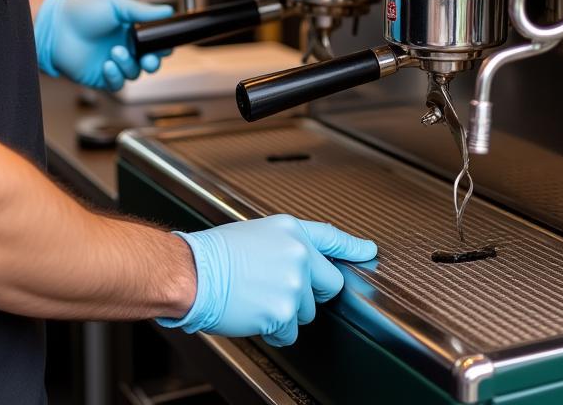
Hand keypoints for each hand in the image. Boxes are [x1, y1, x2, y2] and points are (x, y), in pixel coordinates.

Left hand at [34, 0, 171, 89]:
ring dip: (128, 64)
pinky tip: (107, 65)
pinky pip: (117, 83)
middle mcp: (124, 46)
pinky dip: (116, 76)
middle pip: (150, 61)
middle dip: (153, 62)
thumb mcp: (115, 4)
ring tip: (115, 52)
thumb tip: (167, 11)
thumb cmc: (82, 12)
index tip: (163, 46)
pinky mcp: (101, 76)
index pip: (155, 42)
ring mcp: (113, 62)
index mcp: (131, 29)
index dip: (162, 46)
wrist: (55, 28)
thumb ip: (142, 11)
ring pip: (134, 73)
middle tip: (148, 59)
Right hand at [158, 215, 376, 346]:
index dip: (353, 247)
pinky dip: (275, 330)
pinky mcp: (285, 311)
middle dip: (310, 293)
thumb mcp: (256, 235)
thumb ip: (285, 247)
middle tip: (279, 289)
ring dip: (287, 312)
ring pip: (307, 312)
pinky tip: (255, 312)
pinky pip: (290, 332)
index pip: (332, 238)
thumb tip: (299, 265)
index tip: (369, 251)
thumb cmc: (214, 255)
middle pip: (328, 283)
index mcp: (290, 230)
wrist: (193, 273)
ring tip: (258, 297)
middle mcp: (298, 253)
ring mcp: (294, 283)